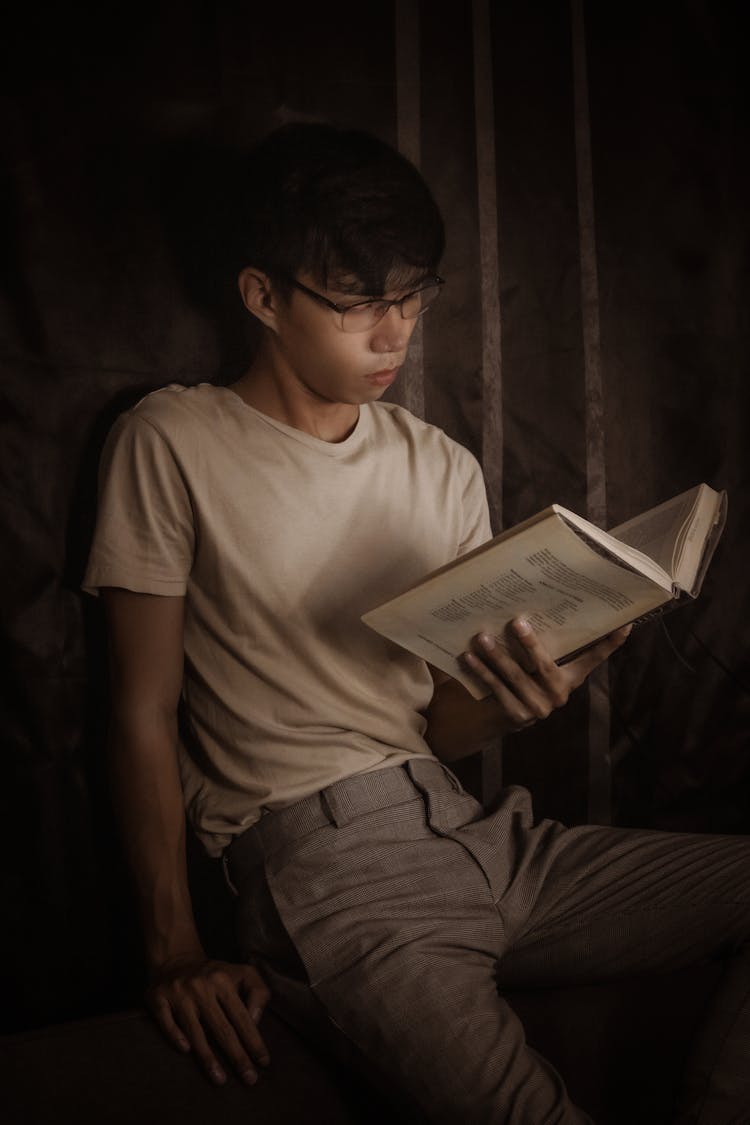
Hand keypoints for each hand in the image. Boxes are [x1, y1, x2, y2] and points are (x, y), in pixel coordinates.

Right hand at [146, 955, 270, 1085]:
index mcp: (223, 980)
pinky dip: (176, 1036)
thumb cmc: (215, 974)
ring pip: (195, 1031)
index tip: (263, 1062)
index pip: (241, 1016)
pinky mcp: (158, 998)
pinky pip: (166, 1022)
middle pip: (222, 1028)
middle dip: (237, 1057)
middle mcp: (201, 987)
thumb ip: (258, 992)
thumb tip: (255, 1021)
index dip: (254, 1041)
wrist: (176, 958)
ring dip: (208, 1058)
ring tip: (220, 1080)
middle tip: (249, 1079)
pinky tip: (186, 1051)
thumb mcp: (242, 973)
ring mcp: (178, 993)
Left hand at [462, 617, 631, 733]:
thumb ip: (544, 645)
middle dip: (529, 644)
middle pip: (545, 666)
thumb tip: (536, 604)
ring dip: (496, 656)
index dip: (610, 644)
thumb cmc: (521, 678)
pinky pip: (496, 688)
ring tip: (481, 637)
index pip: (594, 658)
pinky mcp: (516, 716)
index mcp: (570, 678)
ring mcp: (538, 708)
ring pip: (515, 676)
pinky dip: (481, 671)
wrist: (497, 717)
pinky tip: (468, 656)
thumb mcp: (536, 665)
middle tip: (515, 622)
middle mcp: (559, 695)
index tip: (625, 624)